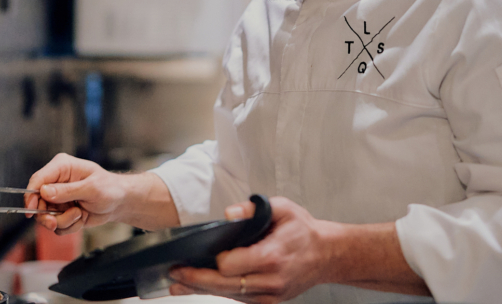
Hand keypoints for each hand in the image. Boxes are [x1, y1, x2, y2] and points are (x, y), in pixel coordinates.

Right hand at [25, 153, 128, 234]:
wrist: (119, 202)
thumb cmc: (110, 188)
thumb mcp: (92, 188)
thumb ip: (68, 191)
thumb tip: (45, 192)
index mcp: (62, 167)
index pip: (38, 179)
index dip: (30, 195)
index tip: (31, 210)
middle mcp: (57, 181)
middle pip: (36, 201)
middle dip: (47, 215)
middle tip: (55, 222)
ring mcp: (58, 198)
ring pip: (46, 216)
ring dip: (62, 221)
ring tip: (79, 215)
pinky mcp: (61, 211)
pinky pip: (56, 225)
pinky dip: (69, 226)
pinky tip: (81, 218)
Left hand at [169, 196, 328, 302]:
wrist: (327, 255)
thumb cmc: (303, 230)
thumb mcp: (282, 208)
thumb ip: (254, 207)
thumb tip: (228, 213)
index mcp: (272, 256)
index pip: (233, 266)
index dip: (215, 260)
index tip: (200, 252)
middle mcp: (271, 281)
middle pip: (225, 285)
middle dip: (196, 280)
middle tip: (174, 272)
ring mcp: (270, 295)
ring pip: (230, 296)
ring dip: (202, 290)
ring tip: (178, 283)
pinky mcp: (269, 301)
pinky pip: (239, 299)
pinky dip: (220, 292)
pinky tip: (201, 287)